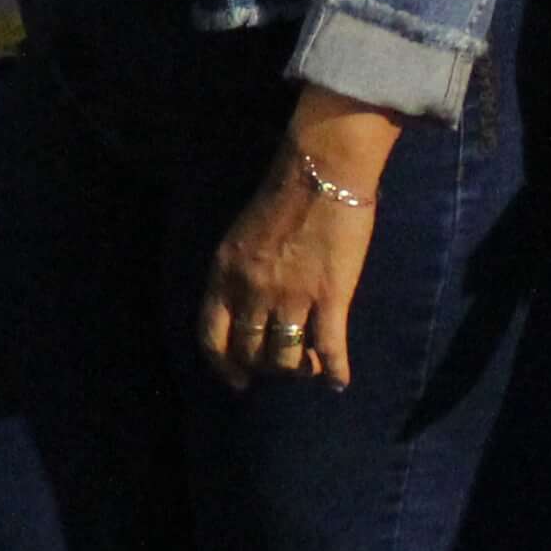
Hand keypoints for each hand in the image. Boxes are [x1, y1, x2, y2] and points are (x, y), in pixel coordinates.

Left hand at [198, 110, 392, 389]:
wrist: (320, 170)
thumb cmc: (282, 195)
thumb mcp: (241, 236)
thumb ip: (238, 273)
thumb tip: (247, 306)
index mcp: (224, 275)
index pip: (211, 337)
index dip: (223, 365)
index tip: (237, 380)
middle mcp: (251, 293)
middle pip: (250, 352)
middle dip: (263, 367)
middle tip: (280, 368)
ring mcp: (290, 298)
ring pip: (286, 360)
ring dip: (297, 369)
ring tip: (308, 366)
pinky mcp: (329, 297)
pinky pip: (329, 349)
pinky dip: (334, 371)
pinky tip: (339, 381)